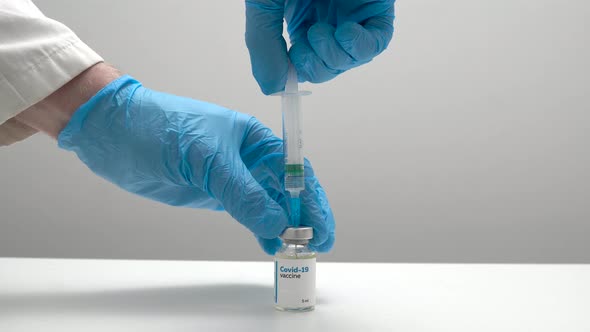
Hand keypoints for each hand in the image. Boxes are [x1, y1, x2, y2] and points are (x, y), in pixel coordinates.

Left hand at [57, 75, 334, 253]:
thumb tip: (276, 223)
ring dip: (285, 226)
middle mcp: (248, 158)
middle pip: (287, 189)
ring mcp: (232, 178)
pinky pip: (247, 213)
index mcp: (254, 138)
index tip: (320, 224)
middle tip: (317, 242)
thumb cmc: (159, 127)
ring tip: (297, 249)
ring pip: (269, 204)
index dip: (312, 198)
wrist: (115, 134)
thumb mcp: (206, 157)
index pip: (294, 169)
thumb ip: (242, 191)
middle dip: (305, 215)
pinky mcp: (215, 194)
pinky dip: (262, 229)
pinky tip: (272, 243)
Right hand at [245, 0, 394, 93]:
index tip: (283, 80)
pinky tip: (343, 31)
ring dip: (332, 58)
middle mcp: (325, 19)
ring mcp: (351, 15)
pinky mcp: (376, 9)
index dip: (292, 75)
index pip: (298, 62)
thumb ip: (263, 45)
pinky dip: (359, 47)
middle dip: (313, 67)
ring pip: (348, 60)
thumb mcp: (264, 4)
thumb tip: (273, 88)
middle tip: (302, 50)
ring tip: (320, 32)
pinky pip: (375, 43)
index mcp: (297, 18)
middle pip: (324, 66)